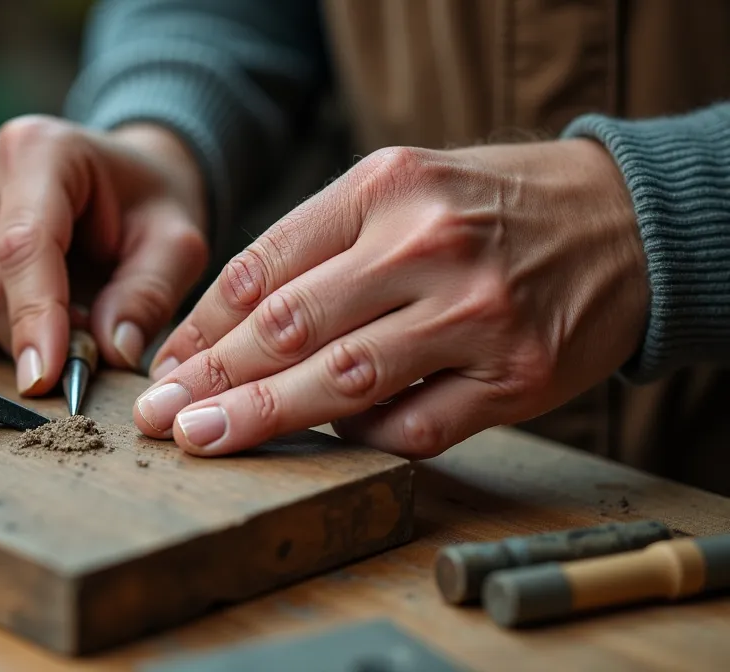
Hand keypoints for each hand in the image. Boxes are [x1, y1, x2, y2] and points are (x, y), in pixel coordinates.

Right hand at [0, 117, 208, 394]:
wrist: (114, 181)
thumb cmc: (144, 205)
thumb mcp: (175, 244)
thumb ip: (149, 294)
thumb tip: (111, 350)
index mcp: (39, 148)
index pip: (23, 245)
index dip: (33, 316)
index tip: (47, 377)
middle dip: (30, 336)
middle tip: (87, 348)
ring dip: (12, 335)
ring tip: (67, 314)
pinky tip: (30, 307)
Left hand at [133, 140, 648, 457]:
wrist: (622, 220)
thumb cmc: (488, 207)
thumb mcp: (400, 187)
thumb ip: (318, 246)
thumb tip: (221, 331)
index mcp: (384, 188)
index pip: (264, 267)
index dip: (201, 326)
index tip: (164, 367)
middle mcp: (426, 246)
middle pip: (289, 326)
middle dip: (211, 378)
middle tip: (159, 417)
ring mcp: (475, 315)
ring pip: (343, 380)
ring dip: (264, 417)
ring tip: (205, 440)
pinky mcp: (515, 377)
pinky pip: (414, 426)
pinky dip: (358, 440)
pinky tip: (322, 443)